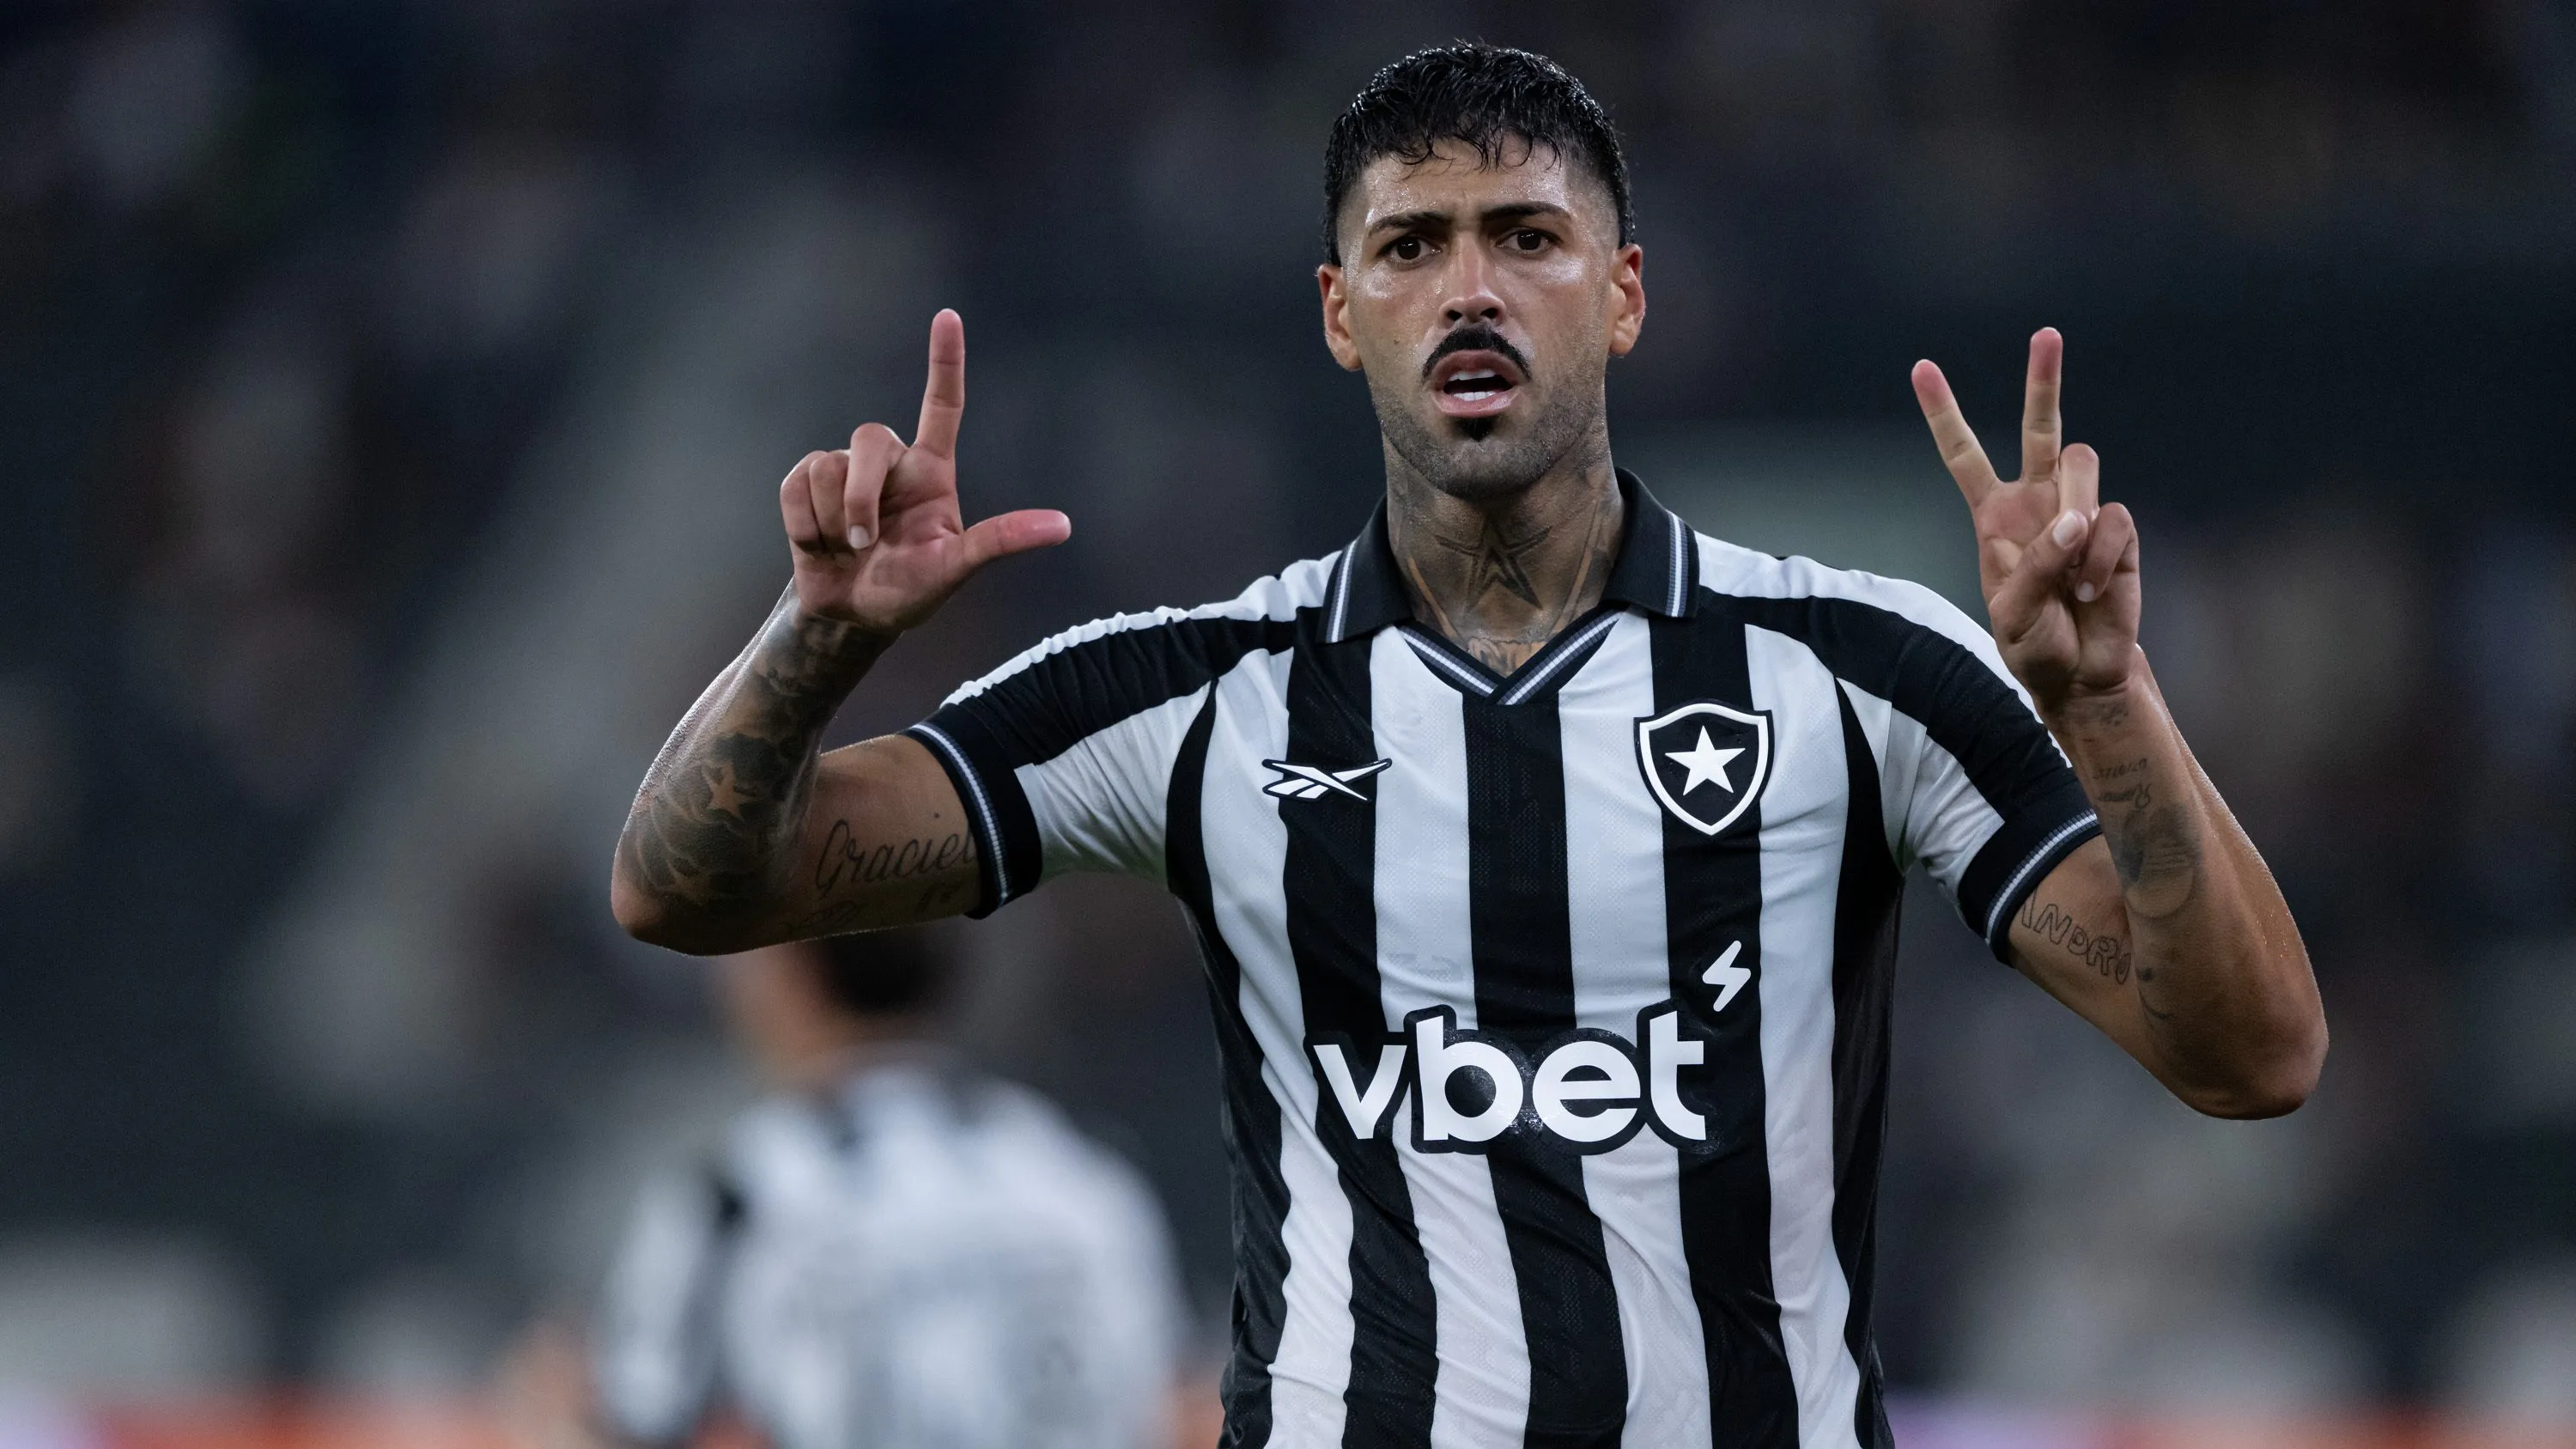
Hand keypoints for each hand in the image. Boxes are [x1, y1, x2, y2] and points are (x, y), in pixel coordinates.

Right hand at [781, 309, 1070, 635]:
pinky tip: (818, 546)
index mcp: (932, 472)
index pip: (942, 405)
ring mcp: (844, 471)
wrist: (851, 616)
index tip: (948, 316)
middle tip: (863, 543)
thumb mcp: (956, 569)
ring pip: (827, 466)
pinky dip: (804, 526)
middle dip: (860, 495)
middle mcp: (891, 462)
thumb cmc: (910, 591)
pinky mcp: (804, 485)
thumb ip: (1000, 543)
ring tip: (846, 550)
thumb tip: (1064, 527)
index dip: (944, 361)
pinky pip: (796, 487)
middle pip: (869, 438)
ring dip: (833, 520)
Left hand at [1911, 328, 2139, 712]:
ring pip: (2082, 466)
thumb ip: (2037, 564)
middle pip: (2040, 426)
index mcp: (1995, 515)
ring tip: (2071, 573)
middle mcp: (2038, 501)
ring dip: (2075, 511)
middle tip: (2046, 334)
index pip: (1964, 455)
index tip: (1922, 368)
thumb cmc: (2036, 644)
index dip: (1945, 413)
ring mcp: (2081, 510)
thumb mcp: (2013, 613)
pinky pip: (2113, 518)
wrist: (2083, 674)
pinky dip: (2101, 556)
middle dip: (2044, 379)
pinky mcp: (2118, 529)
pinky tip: (2093, 589)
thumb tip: (2074, 520)